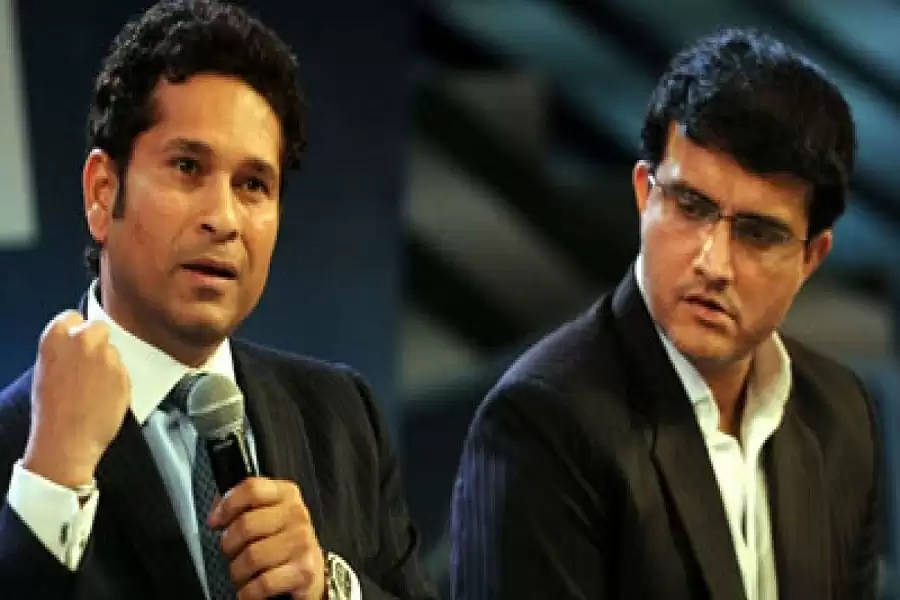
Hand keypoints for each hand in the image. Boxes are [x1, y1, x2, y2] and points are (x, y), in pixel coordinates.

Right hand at [23, 311, 130, 487]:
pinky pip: (123, 370)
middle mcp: (83, 341)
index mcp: (55, 338)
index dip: (77, 331)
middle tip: (90, 366)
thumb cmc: (51, 412)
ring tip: (94, 388)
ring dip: (109, 363)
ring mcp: (107, 356)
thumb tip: (76, 343)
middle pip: (99, 328)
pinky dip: (118, 380)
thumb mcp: (47, 371)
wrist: (67, 441)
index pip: (73, 317)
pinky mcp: (124, 372)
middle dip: (98, 343)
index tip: (77, 342)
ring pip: (114, 351)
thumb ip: (63, 351)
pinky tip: (105, 397)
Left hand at [209, 477, 325, 599]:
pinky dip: (248, 591)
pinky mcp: (304, 571)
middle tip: (230, 552)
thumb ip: (243, 505)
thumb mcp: (269, 513)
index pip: (253, 489)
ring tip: (240, 573)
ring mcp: (302, 542)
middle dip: (229, 544)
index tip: (216, 522)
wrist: (312, 569)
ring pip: (252, 557)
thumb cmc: (283, 540)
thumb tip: (216, 512)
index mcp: (287, 494)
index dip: (228, 505)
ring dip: (237, 571)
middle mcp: (297, 514)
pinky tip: (248, 590)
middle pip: (247, 525)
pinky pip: (263, 583)